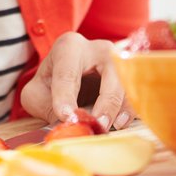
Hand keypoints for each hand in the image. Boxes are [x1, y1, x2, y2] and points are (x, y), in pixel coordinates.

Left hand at [19, 32, 133, 130]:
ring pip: (128, 80)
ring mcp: (119, 59)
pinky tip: (121, 123)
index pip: (68, 73)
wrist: (68, 74)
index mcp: (69, 47)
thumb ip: (45, 107)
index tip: (67, 117)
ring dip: (122, 107)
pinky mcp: (130, 74)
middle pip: (110, 70)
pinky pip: (138, 90)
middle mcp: (98, 48)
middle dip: (106, 101)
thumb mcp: (37, 93)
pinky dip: (132, 109)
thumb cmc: (52, 82)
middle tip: (98, 125)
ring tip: (110, 127)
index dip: (66, 97)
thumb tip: (67, 123)